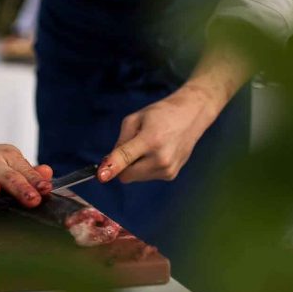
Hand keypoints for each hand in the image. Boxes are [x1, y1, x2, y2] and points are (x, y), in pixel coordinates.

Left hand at [97, 85, 221, 183]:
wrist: (191, 116)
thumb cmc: (161, 113)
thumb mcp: (135, 119)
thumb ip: (121, 141)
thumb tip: (109, 163)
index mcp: (150, 140)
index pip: (125, 158)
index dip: (111, 167)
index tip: (101, 176)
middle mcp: (160, 159)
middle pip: (127, 176)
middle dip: (122, 165)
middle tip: (131, 146)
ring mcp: (168, 170)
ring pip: (136, 178)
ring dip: (135, 166)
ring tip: (148, 147)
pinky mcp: (171, 175)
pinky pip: (147, 177)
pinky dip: (145, 167)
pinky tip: (156, 152)